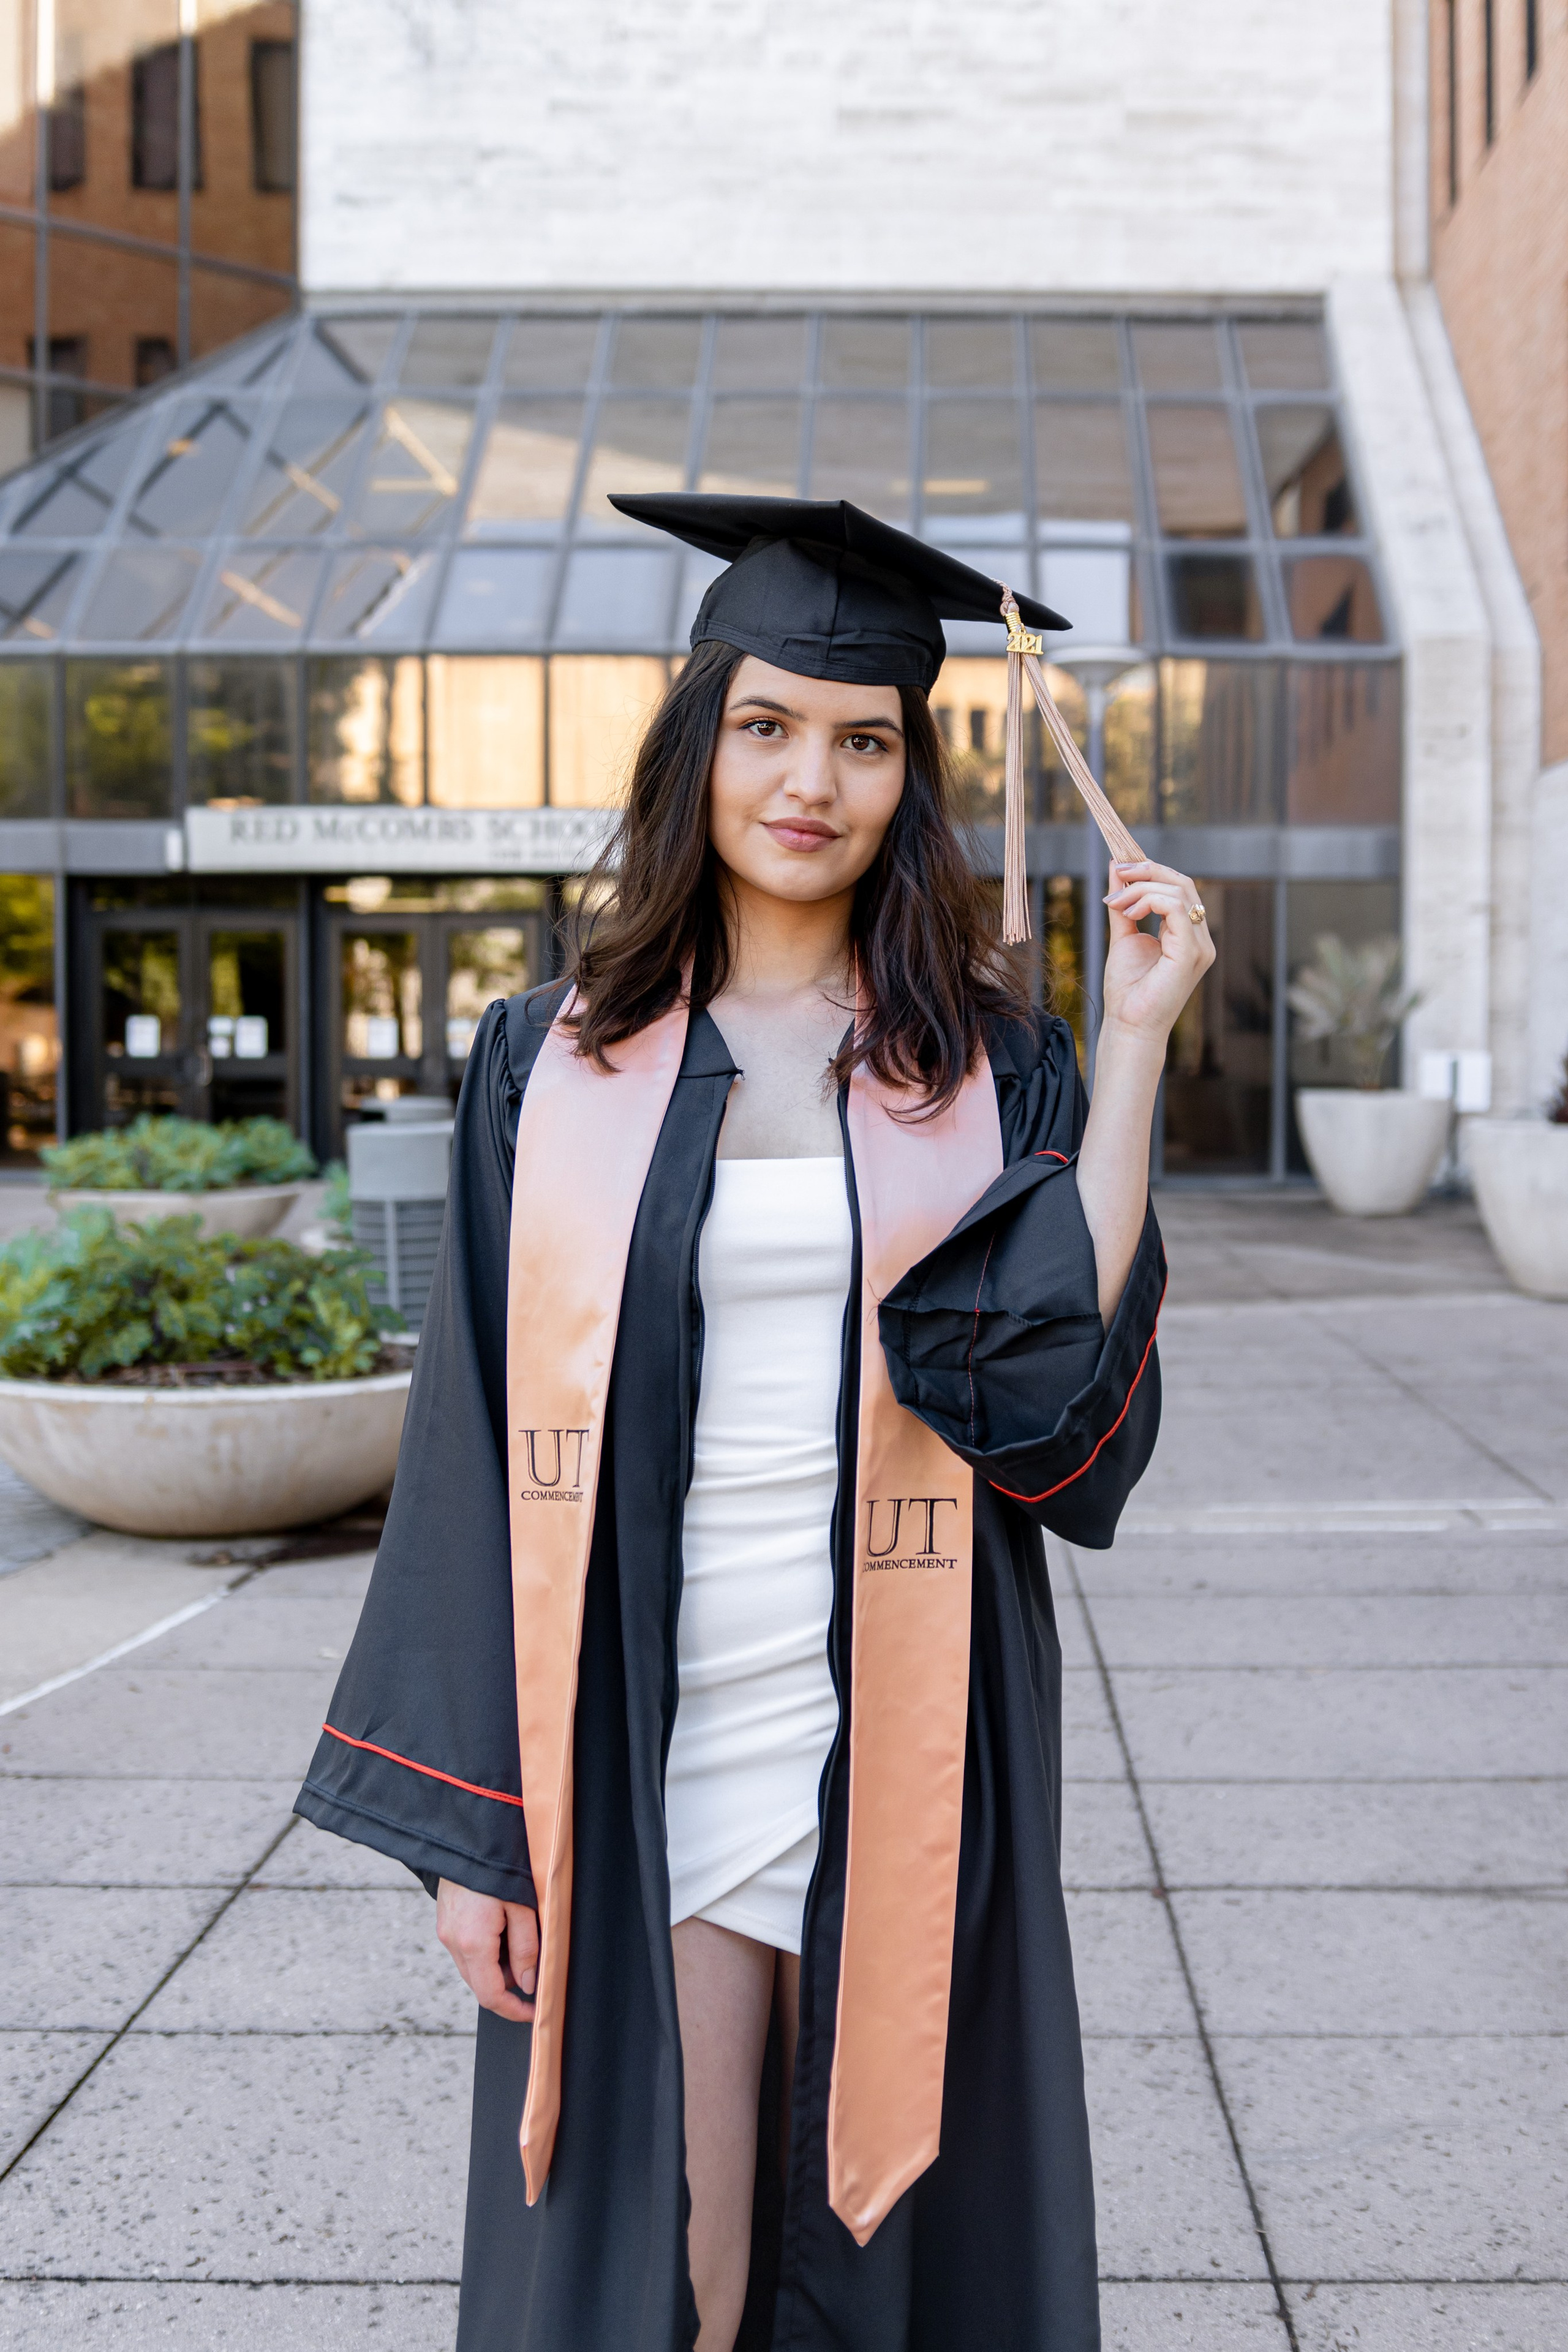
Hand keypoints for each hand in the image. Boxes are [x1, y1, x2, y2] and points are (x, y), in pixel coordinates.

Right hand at [436, 1878, 537, 2021]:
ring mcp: (445, 1931)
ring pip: (472, 1969)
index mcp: (473, 1942)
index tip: (534, 2013)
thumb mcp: (523, 1906)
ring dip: (496, 1971)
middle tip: (535, 1977)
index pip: (490, 1995)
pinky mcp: (445, 1921)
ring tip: (522, 1948)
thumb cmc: (499, 1865)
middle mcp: (453, 1941)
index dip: (513, 2010)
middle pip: (480, 1985)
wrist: (467, 1834)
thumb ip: (526, 1948)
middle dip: (507, 1989)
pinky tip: (503, 1935)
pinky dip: (485, 1955)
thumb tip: (527, 1983)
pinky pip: (465, 1951)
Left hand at [1100, 861, 1214, 1047]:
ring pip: (1178, 892)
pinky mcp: (1192, 952)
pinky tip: (1127, 912)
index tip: (1119, 868)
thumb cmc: (1127, 990)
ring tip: (1115, 904)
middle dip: (1147, 871)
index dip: (1151, 871)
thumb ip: (1124, 903)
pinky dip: (1149, 900)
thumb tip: (1116, 866)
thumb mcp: (1123, 936)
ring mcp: (1200, 946)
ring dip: (1140, 888)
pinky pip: (1177, 908)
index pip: (1179, 888)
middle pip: (1183, 883)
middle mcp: (1200, 939)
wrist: (1128, 1025)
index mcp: (1188, 935)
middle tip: (1117, 872)